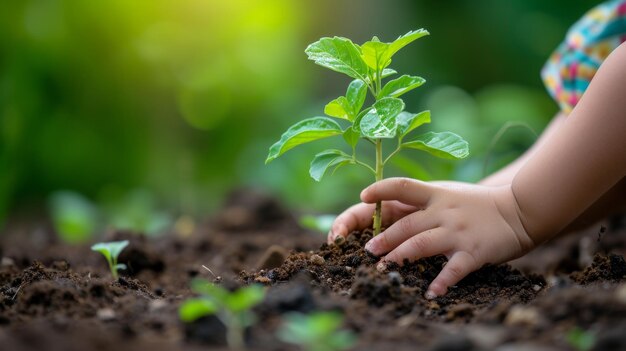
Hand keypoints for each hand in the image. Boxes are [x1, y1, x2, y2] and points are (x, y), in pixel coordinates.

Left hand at [329, 178, 534, 298]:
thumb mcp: (451, 193)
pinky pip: (453, 269)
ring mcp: (457, 231)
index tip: (363, 195)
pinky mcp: (473, 251)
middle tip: (367, 250)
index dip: (381, 189)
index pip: (403, 186)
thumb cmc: (480, 204)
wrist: (521, 209)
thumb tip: (394, 205)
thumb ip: (426, 200)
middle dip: (384, 238)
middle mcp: (444, 211)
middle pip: (406, 224)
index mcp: (437, 194)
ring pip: (421, 244)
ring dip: (399, 257)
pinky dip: (441, 282)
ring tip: (384, 268)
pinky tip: (430, 293)